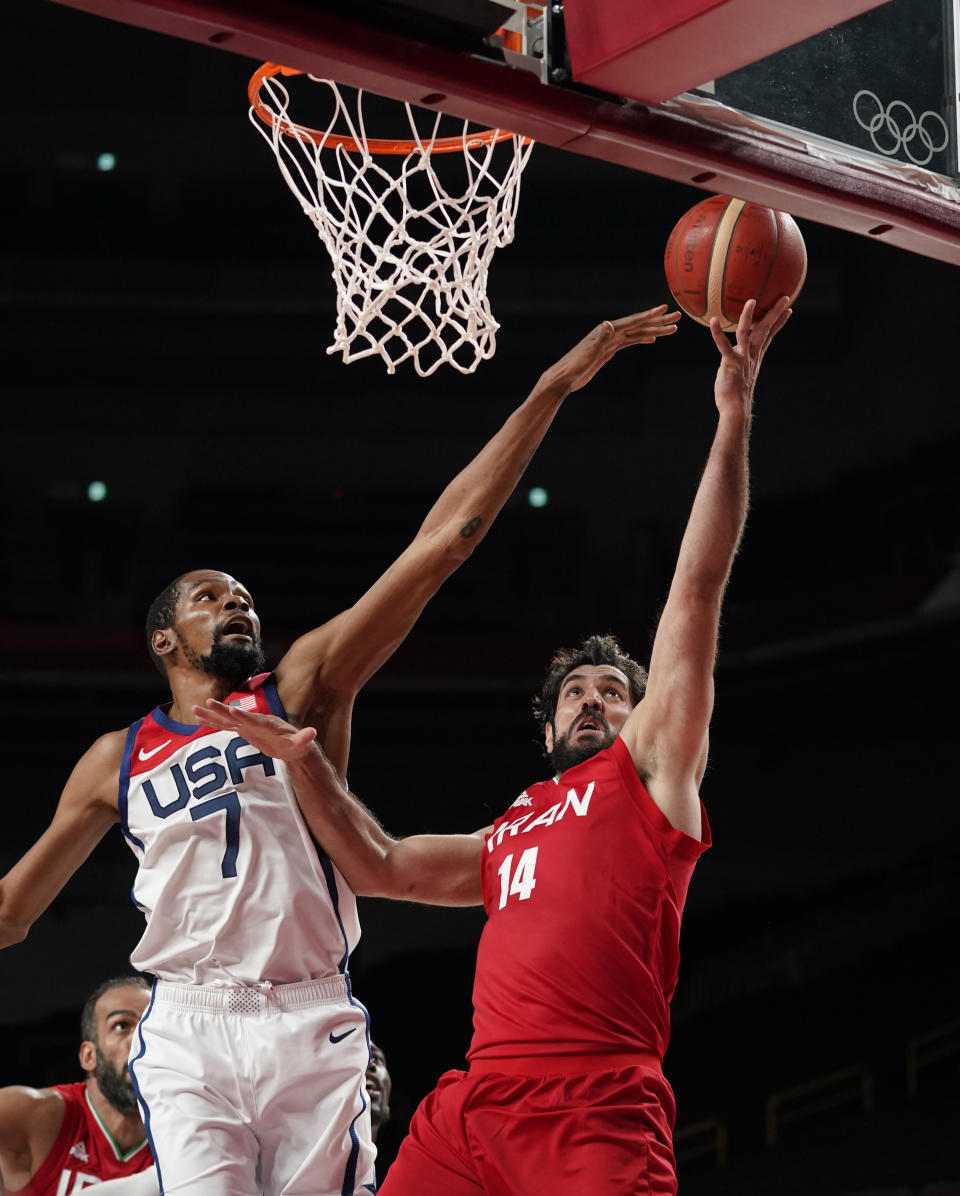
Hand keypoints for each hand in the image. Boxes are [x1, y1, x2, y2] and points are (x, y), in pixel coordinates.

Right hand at [192, 700, 317, 761]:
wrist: (293, 746)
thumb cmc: (298, 746)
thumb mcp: (302, 745)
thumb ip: (304, 739)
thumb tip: (312, 733)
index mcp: (269, 724)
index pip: (254, 720)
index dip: (243, 716)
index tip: (231, 709)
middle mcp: (256, 721)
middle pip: (237, 715)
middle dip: (222, 710)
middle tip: (208, 702)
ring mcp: (249, 725)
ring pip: (227, 719)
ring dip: (212, 714)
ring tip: (195, 709)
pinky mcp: (244, 730)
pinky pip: (226, 726)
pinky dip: (213, 722)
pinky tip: (200, 718)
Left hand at [539, 305, 679, 396]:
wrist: (564, 378)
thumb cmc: (574, 365)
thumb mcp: (588, 353)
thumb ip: (600, 338)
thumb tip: (608, 325)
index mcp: (606, 330)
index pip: (633, 321)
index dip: (649, 315)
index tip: (665, 309)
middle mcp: (609, 332)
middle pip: (639, 325)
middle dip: (658, 321)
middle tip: (678, 316)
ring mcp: (609, 342)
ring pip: (636, 333)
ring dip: (653, 330)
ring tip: (671, 329)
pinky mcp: (607, 351)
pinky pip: (628, 342)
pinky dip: (641, 339)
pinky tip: (651, 339)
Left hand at [710, 296, 791, 417]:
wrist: (735, 408)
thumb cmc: (735, 392)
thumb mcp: (743, 372)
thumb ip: (741, 359)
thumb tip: (737, 352)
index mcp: (756, 356)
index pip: (770, 335)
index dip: (779, 322)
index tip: (788, 310)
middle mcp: (752, 355)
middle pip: (765, 329)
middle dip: (775, 313)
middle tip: (786, 298)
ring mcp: (743, 358)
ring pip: (747, 333)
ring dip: (749, 316)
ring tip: (752, 300)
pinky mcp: (731, 364)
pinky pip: (724, 346)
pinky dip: (718, 334)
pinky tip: (713, 321)